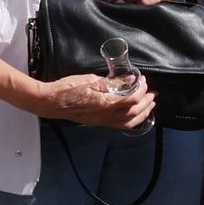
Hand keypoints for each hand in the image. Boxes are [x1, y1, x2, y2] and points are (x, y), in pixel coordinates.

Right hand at [35, 72, 157, 129]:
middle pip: (133, 113)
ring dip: (142, 113)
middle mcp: (105, 116)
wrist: (50, 102)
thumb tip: (130, 79)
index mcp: (104, 104)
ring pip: (128, 122)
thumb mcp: (90, 80)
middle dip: (147, 103)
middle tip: (153, 94)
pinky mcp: (97, 122)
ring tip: (150, 105)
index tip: (142, 79)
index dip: (140, 89)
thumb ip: (112, 82)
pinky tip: (135, 114)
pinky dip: (132, 120)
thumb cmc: (66, 88)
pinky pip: (119, 125)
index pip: (131, 99)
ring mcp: (101, 121)